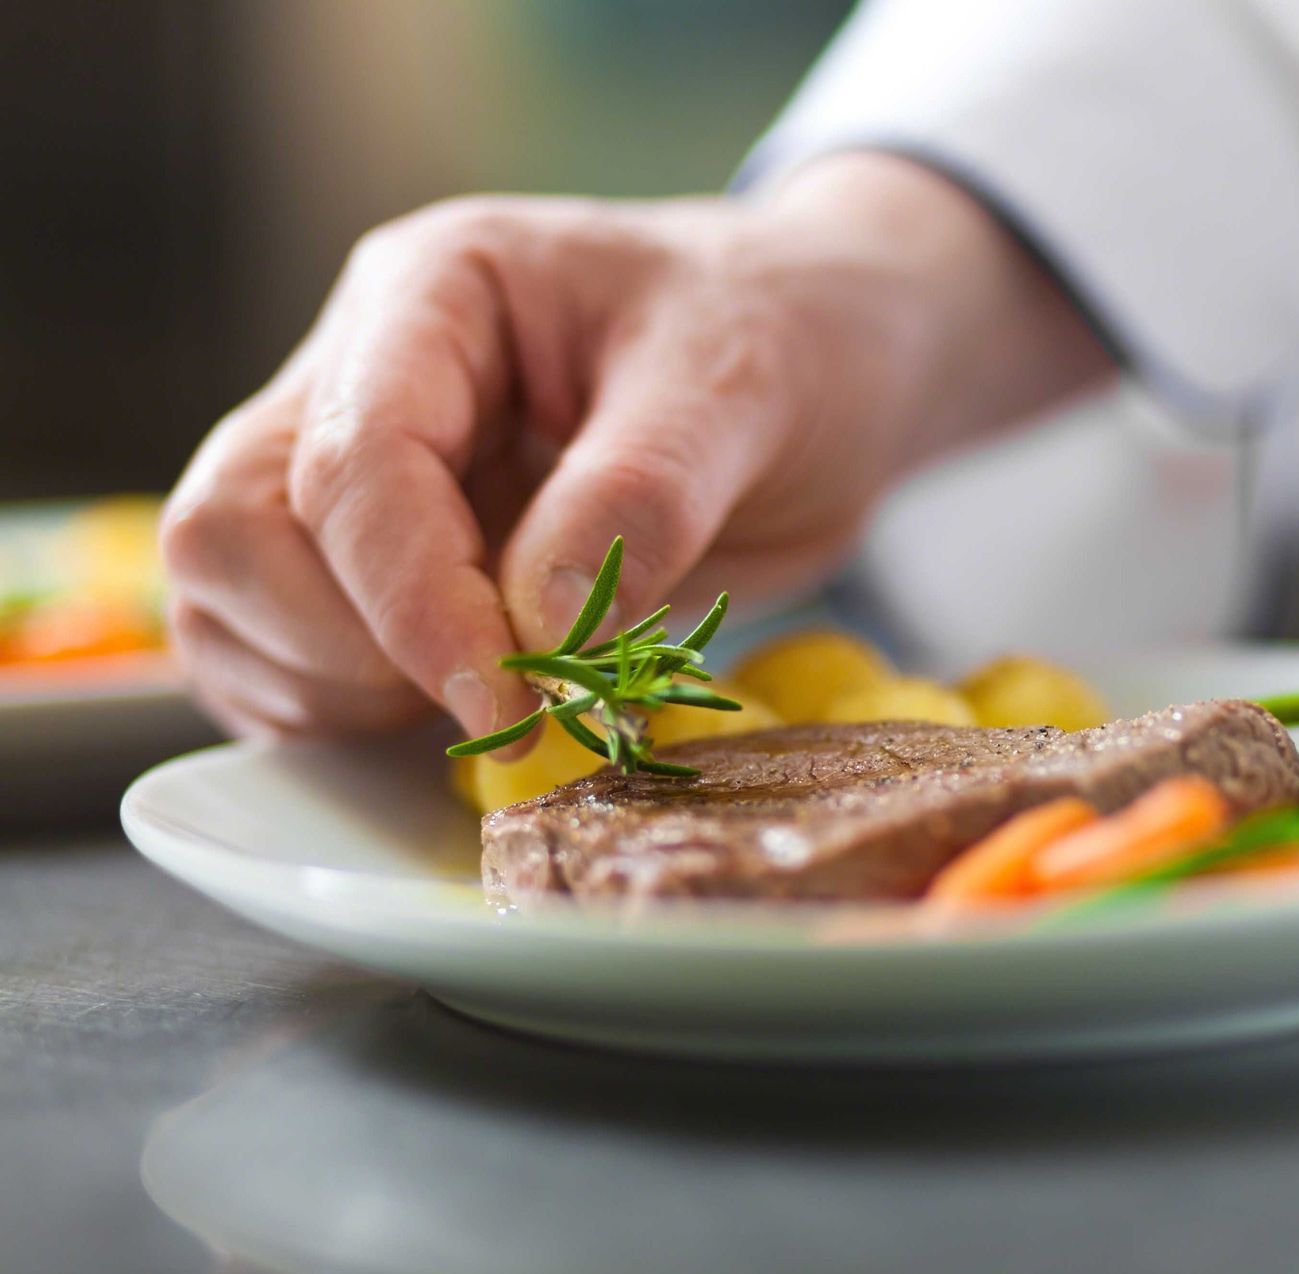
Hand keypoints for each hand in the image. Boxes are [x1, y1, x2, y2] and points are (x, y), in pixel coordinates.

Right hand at [160, 155, 1112, 739]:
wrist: (826, 364)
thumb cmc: (788, 337)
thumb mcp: (740, 391)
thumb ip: (636, 500)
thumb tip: (529, 629)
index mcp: (436, 292)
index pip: (350, 457)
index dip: (412, 599)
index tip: (507, 701)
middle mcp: (365, 376)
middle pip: (236, 527)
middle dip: (351, 646)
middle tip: (503, 700)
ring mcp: (360, 474)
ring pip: (233, 600)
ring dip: (338, 692)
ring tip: (498, 702)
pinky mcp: (379, 563)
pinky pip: (282, 655)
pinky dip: (348, 716)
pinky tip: (472, 712)